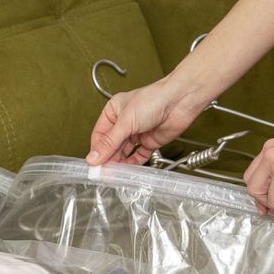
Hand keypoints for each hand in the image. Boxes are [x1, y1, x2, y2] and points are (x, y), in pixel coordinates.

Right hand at [86, 76, 208, 165]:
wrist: (180, 101)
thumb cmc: (154, 99)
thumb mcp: (126, 122)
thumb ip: (110, 142)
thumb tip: (94, 157)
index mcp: (114, 112)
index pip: (100, 135)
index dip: (97, 150)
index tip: (94, 164)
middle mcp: (124, 123)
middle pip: (111, 146)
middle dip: (108, 158)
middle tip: (104, 172)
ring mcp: (137, 132)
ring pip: (124, 152)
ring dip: (120, 163)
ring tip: (115, 173)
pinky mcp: (149, 141)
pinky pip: (138, 156)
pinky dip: (134, 164)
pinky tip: (129, 170)